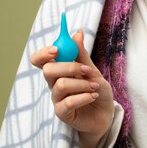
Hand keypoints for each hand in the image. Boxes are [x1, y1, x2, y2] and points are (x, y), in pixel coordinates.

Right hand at [30, 30, 113, 147]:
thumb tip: (77, 33)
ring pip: (61, 85)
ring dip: (82, 84)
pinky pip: (68, 103)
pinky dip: (84, 97)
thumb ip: (82, 55)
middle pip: (48, 70)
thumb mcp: (92, 70)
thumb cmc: (97, 90)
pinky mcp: (63, 114)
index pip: (40, 60)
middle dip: (70, 67)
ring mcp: (57, 99)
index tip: (56, 49)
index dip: (43, 53)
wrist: (106, 113)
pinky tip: (93, 96)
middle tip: (87, 70)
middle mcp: (54, 84)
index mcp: (59, 70)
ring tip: (95, 87)